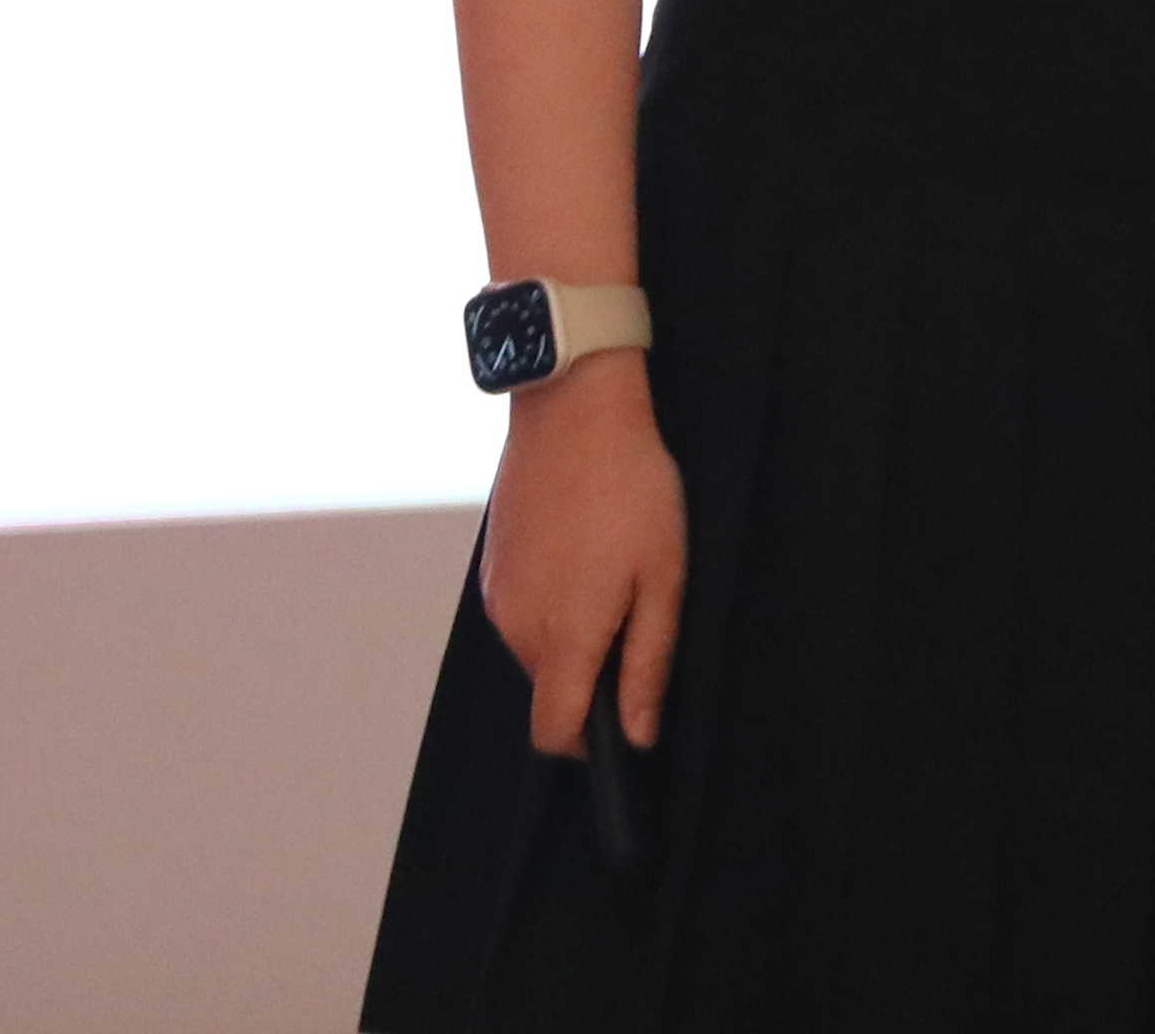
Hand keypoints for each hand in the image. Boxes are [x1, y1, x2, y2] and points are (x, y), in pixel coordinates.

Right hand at [479, 360, 685, 757]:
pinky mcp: (491, 566)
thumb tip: (638, 735)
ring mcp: (496, 595)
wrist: (573, 410)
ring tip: (613, 571)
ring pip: (536, 648)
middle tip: (637, 613)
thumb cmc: (632, 489)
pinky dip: (552, 600)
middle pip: (549, 689)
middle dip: (589, 674)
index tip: (624, 724)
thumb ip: (647, 663)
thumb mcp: (662, 576)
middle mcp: (516, 627)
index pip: (553, 734)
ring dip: (572, 633)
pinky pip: (522, 609)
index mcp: (561, 639)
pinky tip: (584, 551)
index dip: (588, 745)